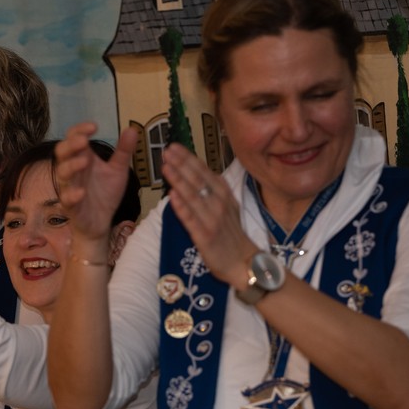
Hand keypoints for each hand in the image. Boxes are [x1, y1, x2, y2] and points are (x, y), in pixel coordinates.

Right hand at [54, 122, 138, 242]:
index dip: (80, 130)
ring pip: (62, 173)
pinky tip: (82, 192)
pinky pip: (66, 199)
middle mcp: (73, 170)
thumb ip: (123, 151)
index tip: (94, 127)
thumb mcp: (117, 170)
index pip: (73, 138)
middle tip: (84, 141)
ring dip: (71, 165)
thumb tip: (132, 129)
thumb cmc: (105, 193)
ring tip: (85, 161)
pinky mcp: (70, 206)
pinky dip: (72, 194)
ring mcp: (69, 187)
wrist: (101, 222)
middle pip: (61, 152)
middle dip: (71, 145)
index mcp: (83, 157)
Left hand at [162, 144, 256, 286]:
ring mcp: (212, 219)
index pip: (204, 172)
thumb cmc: (230, 233)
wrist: (242, 262)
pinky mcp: (205, 236)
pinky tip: (172, 195)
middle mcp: (219, 203)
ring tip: (166, 167)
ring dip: (179, 180)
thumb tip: (194, 172)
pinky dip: (182, 207)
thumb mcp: (226, 206)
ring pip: (193, 196)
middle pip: (198, 180)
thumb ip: (212, 189)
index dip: (188, 158)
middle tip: (166, 150)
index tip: (174, 146)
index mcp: (223, 193)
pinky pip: (191, 219)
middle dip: (181, 164)